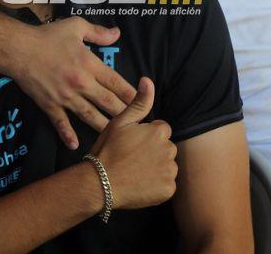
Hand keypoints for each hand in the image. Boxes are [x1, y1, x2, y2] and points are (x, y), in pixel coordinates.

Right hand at [11, 17, 136, 149]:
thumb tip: (117, 33)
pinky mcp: (50, 105)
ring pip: (90, 116)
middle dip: (124, 114)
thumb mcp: (75, 26)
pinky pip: (61, 123)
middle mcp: (81, 84)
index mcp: (89, 64)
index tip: (143, 101)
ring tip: (117, 137)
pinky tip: (75, 145)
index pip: (116, 82)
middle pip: (108, 102)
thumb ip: (98, 32)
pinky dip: (68, 135)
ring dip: (104, 127)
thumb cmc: (47, 36)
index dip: (131, 93)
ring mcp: (65, 97)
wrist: (18, 50)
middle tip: (138, 124)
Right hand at [90, 78, 177, 209]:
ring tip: (135, 172)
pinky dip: (157, 185)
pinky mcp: (168, 190)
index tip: (132, 144)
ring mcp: (169, 171)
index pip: (161, 130)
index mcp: (159, 131)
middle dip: (154, 151)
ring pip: (167, 166)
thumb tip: (148, 80)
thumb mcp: (120, 122)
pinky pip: (167, 184)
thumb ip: (139, 102)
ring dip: (157, 168)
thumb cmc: (108, 150)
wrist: (100, 183)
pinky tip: (141, 184)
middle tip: (132, 158)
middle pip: (166, 148)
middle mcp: (169, 150)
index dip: (146, 136)